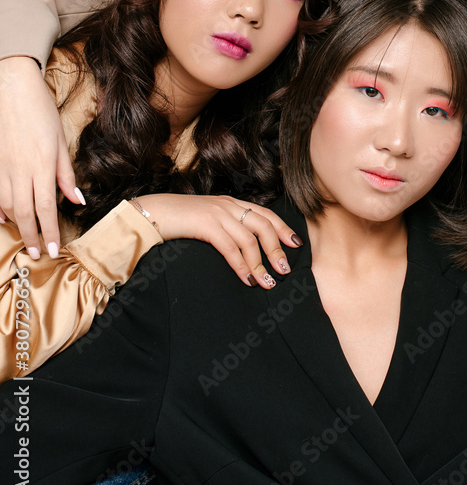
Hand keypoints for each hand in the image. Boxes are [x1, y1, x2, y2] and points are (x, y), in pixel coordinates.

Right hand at [0, 57, 82, 256]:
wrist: (12, 90)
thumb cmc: (41, 113)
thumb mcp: (61, 141)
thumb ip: (66, 174)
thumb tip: (76, 200)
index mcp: (42, 165)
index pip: (46, 207)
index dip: (49, 231)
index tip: (54, 249)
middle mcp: (20, 171)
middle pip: (25, 213)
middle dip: (32, 236)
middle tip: (39, 254)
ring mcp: (3, 168)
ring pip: (8, 206)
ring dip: (17, 225)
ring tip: (26, 238)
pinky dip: (0, 209)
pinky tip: (4, 219)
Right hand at [136, 194, 302, 289]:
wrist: (152, 213)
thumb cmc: (179, 221)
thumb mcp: (208, 219)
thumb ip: (226, 227)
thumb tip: (245, 248)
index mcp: (231, 203)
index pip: (265, 214)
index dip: (283, 228)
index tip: (296, 244)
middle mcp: (228, 205)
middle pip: (263, 225)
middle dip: (277, 249)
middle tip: (284, 270)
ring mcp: (217, 213)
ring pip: (249, 239)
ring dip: (261, 263)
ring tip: (267, 282)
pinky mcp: (205, 224)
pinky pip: (230, 247)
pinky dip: (241, 265)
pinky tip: (246, 279)